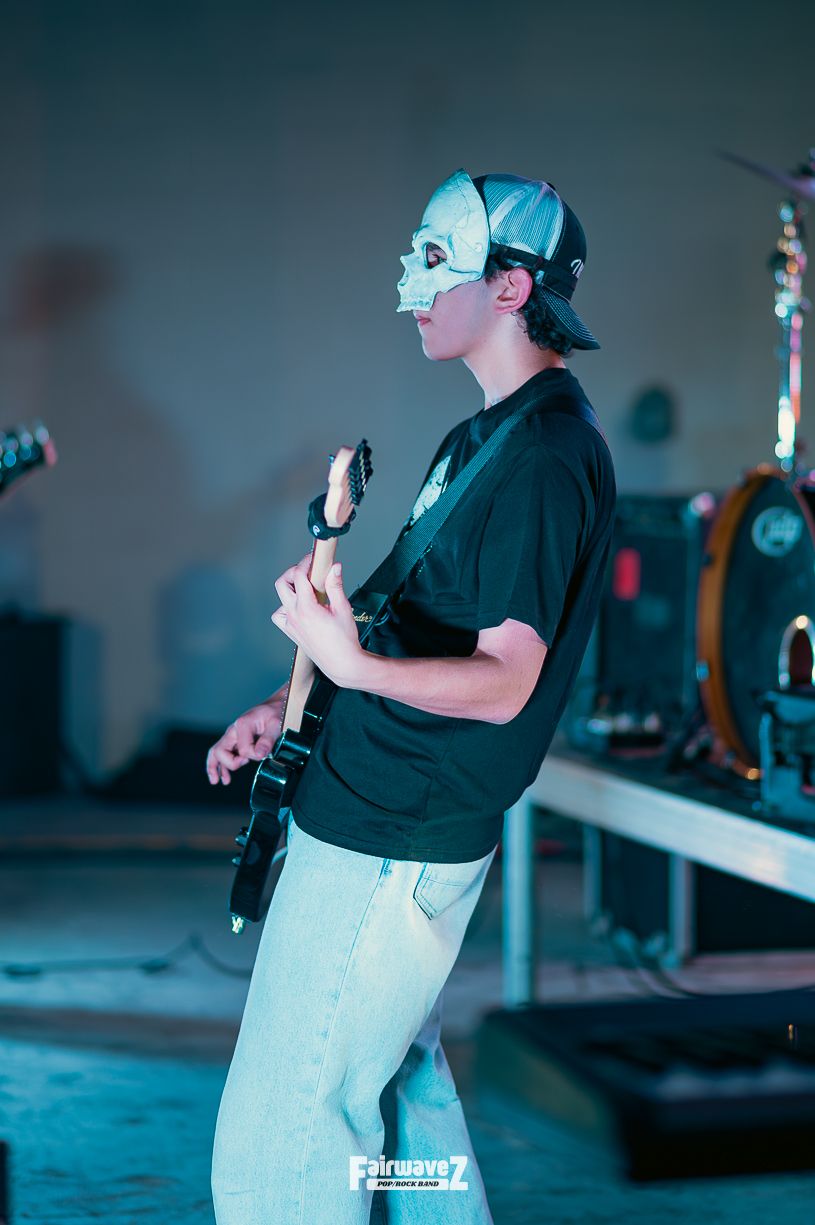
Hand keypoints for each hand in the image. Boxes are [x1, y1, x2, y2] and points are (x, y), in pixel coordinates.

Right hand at [206, 695, 284, 784]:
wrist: (277, 705)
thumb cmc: (277, 712)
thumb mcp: (276, 724)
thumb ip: (267, 740)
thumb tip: (259, 754)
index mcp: (242, 724)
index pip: (243, 749)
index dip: (253, 755)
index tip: (263, 754)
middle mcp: (234, 729)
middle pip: (220, 751)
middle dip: (229, 763)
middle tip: (243, 764)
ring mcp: (233, 735)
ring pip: (217, 752)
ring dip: (215, 767)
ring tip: (217, 781)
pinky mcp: (236, 740)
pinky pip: (222, 753)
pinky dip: (219, 766)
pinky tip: (222, 777)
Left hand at [271, 560, 365, 688]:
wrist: (342, 663)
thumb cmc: (345, 639)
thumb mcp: (343, 609)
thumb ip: (335, 586)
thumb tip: (334, 567)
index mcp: (307, 608)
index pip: (298, 576)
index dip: (305, 563)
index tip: (314, 559)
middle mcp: (294, 615)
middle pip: (282, 583)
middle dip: (293, 572)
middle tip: (308, 571)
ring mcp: (290, 625)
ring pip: (280, 599)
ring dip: (290, 589)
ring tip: (306, 589)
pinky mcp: (291, 632)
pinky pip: (280, 615)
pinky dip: (286, 608)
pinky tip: (300, 607)